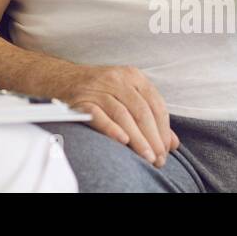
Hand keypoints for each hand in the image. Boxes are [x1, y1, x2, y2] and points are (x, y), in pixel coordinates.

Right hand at [48, 63, 179, 166]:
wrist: (64, 78)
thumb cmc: (102, 90)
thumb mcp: (129, 95)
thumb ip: (152, 117)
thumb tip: (173, 144)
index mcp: (133, 76)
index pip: (155, 104)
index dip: (163, 129)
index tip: (166, 150)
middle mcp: (117, 79)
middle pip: (141, 111)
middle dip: (153, 138)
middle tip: (158, 158)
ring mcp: (98, 88)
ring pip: (123, 115)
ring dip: (137, 139)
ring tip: (146, 157)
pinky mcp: (81, 99)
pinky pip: (98, 115)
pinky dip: (111, 128)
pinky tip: (122, 141)